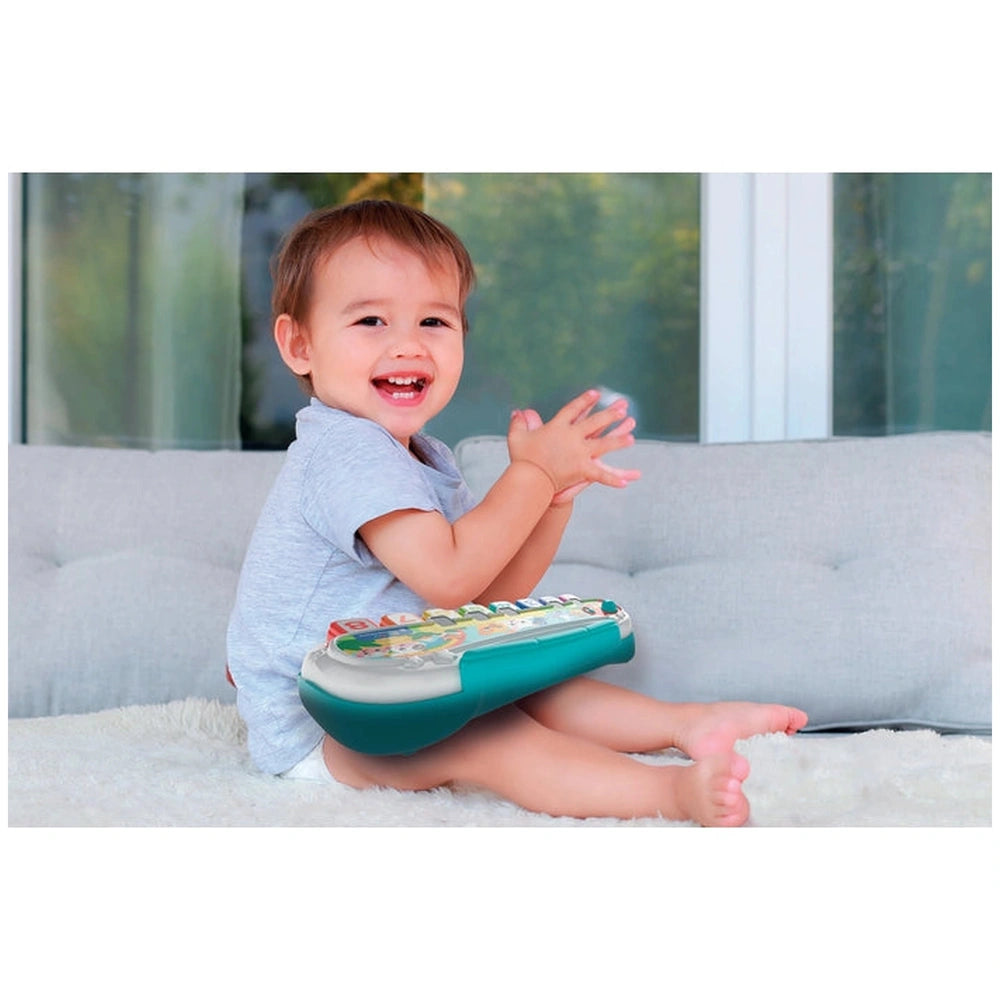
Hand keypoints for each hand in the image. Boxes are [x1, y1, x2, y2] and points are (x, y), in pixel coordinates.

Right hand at [508, 389, 640, 497]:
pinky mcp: (583, 469)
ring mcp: (580, 452)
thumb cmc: (521, 458)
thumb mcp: (516, 437)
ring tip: (631, 438)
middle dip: (609, 415)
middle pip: (594, 422)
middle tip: (622, 408)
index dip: (585, 401)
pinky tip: (626, 482)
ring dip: (618, 440)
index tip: (596, 393)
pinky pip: (601, 474)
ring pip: (604, 444)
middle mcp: (572, 436)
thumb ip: (518, 423)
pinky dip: (613, 479)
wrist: (529, 477)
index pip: (573, 410)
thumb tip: (517, 411)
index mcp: (557, 427)